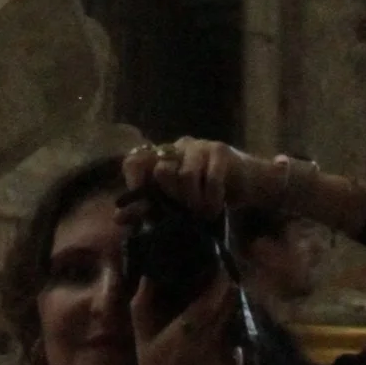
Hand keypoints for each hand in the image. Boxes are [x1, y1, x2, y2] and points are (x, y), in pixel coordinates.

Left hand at [122, 134, 249, 221]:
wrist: (247, 183)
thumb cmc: (206, 194)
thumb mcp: (175, 205)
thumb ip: (148, 209)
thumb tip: (118, 218)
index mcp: (161, 157)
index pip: (135, 160)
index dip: (135, 181)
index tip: (145, 205)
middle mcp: (176, 147)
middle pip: (161, 169)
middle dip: (172, 198)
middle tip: (185, 212)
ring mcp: (198, 146)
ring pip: (185, 174)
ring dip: (194, 201)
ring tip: (202, 214)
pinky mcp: (220, 150)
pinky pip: (211, 178)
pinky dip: (212, 200)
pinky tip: (215, 210)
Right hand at [123, 268, 242, 364]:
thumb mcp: (142, 338)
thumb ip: (142, 304)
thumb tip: (148, 276)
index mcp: (189, 327)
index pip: (216, 294)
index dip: (222, 279)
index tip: (222, 268)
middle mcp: (212, 338)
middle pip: (230, 305)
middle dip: (229, 293)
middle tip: (226, 283)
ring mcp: (226, 355)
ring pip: (234, 325)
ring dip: (229, 317)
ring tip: (220, 314)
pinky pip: (236, 347)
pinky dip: (229, 342)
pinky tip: (216, 346)